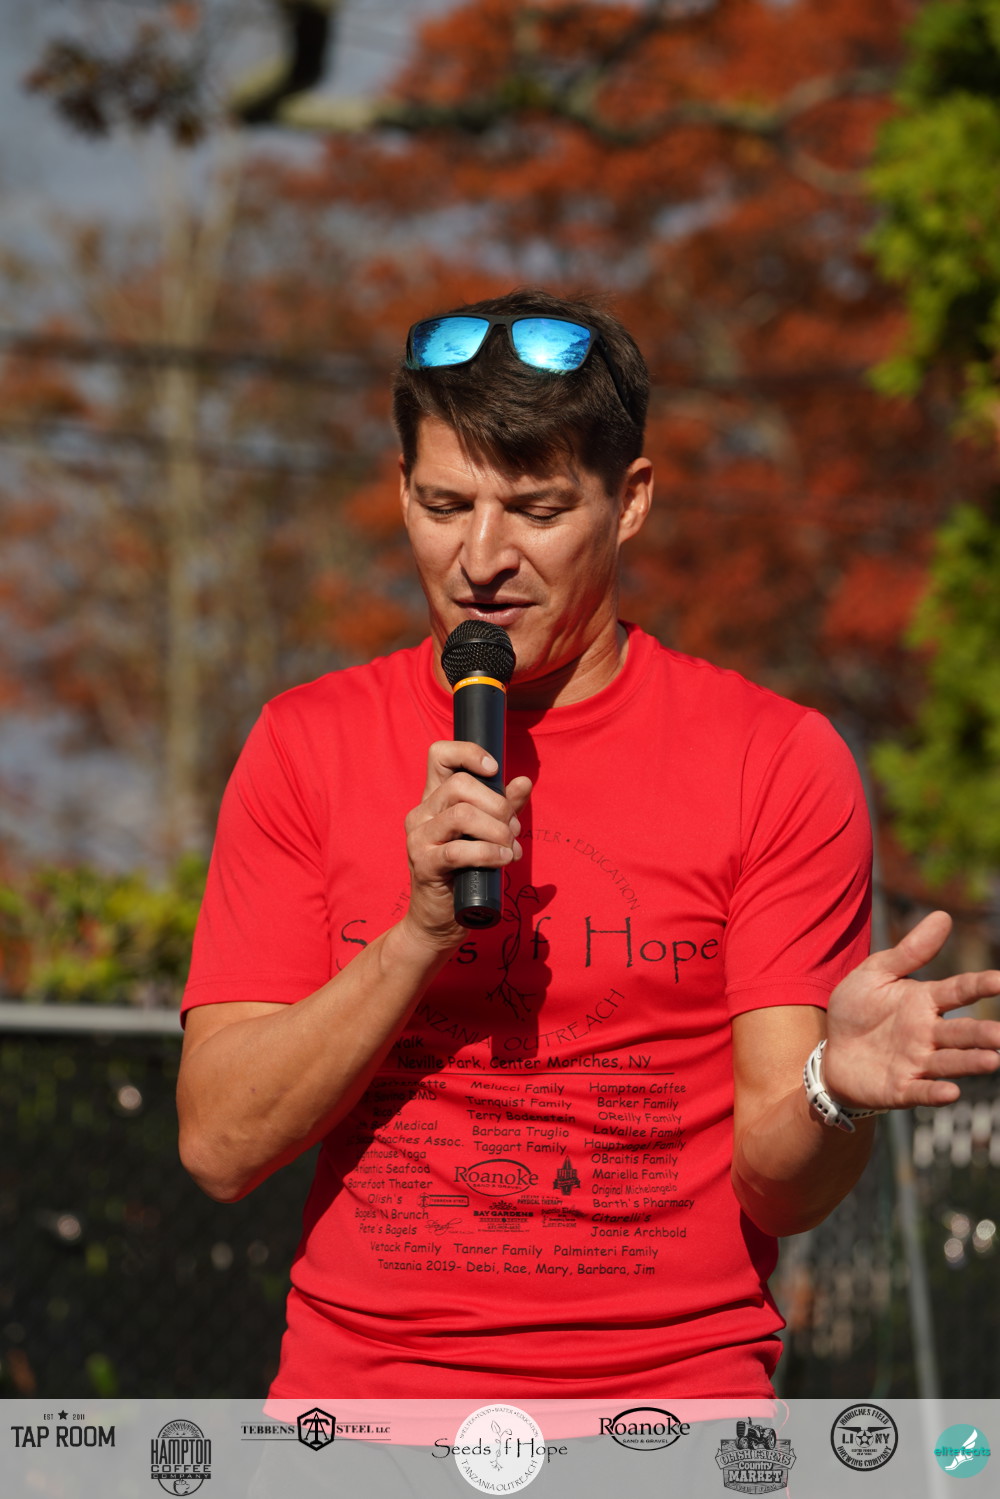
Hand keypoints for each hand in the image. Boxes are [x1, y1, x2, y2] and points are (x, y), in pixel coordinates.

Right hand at [401, 740, 532, 949]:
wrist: (441, 919)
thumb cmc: (467, 872)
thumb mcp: (488, 834)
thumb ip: (505, 808)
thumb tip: (524, 781)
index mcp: (435, 798)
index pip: (439, 754)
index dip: (468, 753)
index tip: (494, 770)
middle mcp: (421, 812)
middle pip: (460, 784)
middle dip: (497, 804)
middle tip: (511, 829)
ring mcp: (419, 837)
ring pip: (462, 814)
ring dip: (496, 831)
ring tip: (509, 849)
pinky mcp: (423, 863)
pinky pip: (459, 850)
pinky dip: (489, 853)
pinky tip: (503, 861)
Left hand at [822, 910, 999, 1109]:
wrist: (830, 1052)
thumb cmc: (858, 1010)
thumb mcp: (876, 973)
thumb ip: (910, 952)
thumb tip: (944, 916)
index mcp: (924, 1001)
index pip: (959, 991)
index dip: (980, 985)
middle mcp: (928, 1033)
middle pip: (961, 1032)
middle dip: (983, 1033)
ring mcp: (917, 1062)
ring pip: (950, 1062)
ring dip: (971, 1062)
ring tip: (993, 1059)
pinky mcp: (901, 1088)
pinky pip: (921, 1091)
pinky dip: (936, 1093)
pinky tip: (951, 1093)